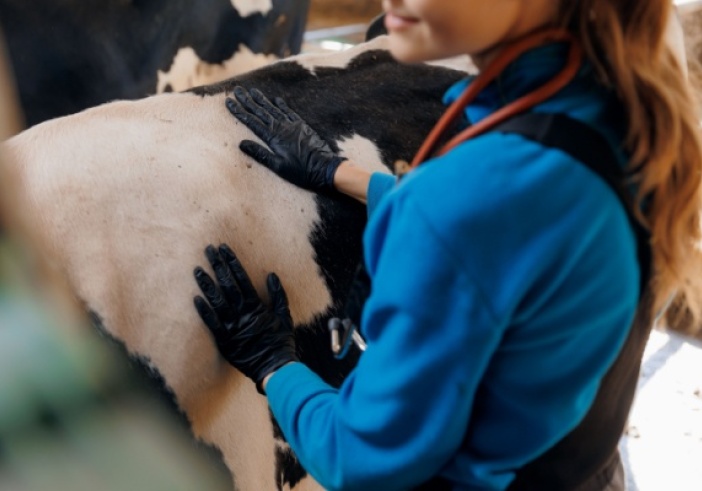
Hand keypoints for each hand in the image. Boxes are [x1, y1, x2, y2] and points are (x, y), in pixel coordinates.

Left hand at [193, 244, 297, 393]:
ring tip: (197, 270)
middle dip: (217, 266)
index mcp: (257, 307)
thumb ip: (278, 295)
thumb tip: (271, 275)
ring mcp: (233, 327)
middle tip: (208, 250)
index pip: (241, 279)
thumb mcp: (285, 316)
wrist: (275, 367)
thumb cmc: (281, 342)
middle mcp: (243, 314)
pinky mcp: (225, 341)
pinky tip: (196, 299)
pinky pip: (212, 324)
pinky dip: (204, 311)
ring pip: (217, 302)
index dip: (232, 263)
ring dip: (206, 285)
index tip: (224, 249)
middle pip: (227, 285)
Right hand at [226, 86, 345, 191]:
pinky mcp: (302, 126)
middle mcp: (281, 127)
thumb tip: (242, 143)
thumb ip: (260, 153)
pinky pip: (289, 111)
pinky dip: (281, 104)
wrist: (325, 168)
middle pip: (260, 111)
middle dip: (247, 101)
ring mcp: (292, 125)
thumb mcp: (278, 166)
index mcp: (273, 138)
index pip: (252, 121)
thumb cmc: (301, 171)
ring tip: (252, 90)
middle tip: (236, 90)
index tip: (229, 102)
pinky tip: (276, 99)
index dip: (239, 111)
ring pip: (273, 109)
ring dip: (262, 100)